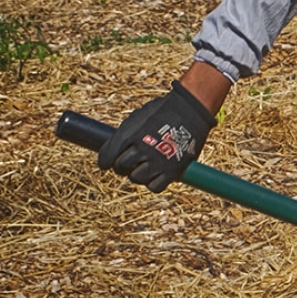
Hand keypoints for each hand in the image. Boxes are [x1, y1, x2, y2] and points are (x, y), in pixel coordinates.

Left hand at [97, 81, 216, 191]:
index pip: (107, 157)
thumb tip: (113, 152)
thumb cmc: (163, 111)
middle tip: (130, 162)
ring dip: (137, 174)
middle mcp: (142, 150)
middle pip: (121, 168)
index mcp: (129, 136)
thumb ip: (124, 136)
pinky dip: (153, 182)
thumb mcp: (138, 118)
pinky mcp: (172, 171)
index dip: (105, 161)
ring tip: (145, 166)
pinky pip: (155, 186)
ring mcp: (157, 161)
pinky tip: (156, 174)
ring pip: (136, 178)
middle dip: (122, 166)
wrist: (191, 110)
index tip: (107, 162)